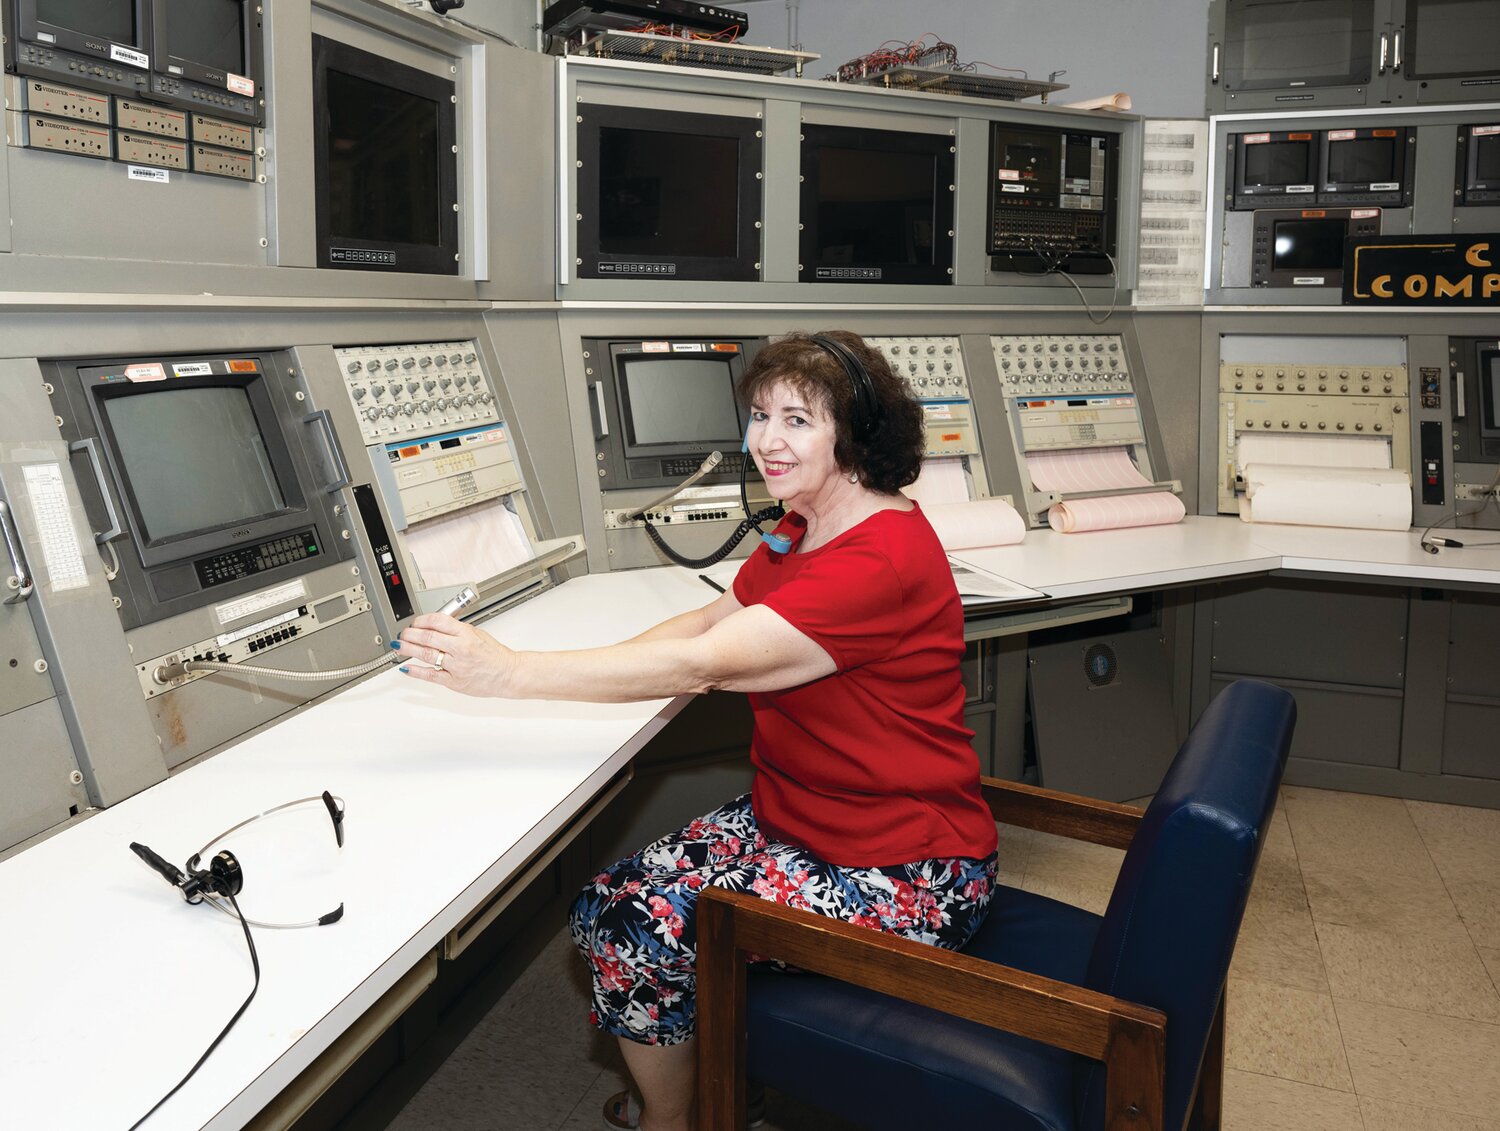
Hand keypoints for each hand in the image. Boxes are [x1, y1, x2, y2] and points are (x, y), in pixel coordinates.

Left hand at [392, 613, 518, 697]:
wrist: (508, 674)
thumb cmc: (494, 655)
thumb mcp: (478, 634)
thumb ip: (456, 630)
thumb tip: (434, 627)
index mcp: (466, 633)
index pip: (438, 621)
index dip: (421, 620)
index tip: (415, 622)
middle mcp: (460, 648)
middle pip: (428, 637)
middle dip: (410, 634)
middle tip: (402, 634)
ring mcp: (456, 666)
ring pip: (426, 655)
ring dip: (409, 649)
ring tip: (399, 646)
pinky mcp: (454, 681)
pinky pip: (431, 675)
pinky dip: (416, 671)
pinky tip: (406, 668)